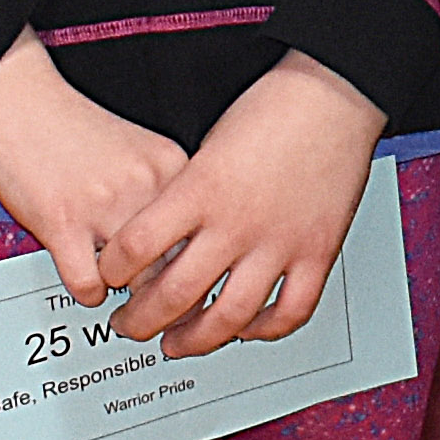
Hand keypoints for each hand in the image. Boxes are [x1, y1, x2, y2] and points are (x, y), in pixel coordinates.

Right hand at [0, 36, 190, 306]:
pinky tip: (86, 280)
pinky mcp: (63, 224)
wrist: (18, 102)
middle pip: (178, 264)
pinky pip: (89, 284)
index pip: (205, 234)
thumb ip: (163, 194)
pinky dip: (89, 292)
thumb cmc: (72, 129)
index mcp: (171, 166)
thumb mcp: (138, 152)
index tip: (193, 283)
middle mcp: (144, 185)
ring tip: (122, 296)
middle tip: (159, 306)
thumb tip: (184, 246)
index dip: (199, 266)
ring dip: (130, 299)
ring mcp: (104, 205)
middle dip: (169, 294)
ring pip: (139, 281)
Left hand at [101, 51, 385, 357]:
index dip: (111, 271)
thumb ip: (182, 196)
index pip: (135, 247)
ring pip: (229, 317)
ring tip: (176, 343)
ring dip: (195, 339)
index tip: (106, 276)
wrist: (332, 96)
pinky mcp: (317, 252)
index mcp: (201, 189)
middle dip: (141, 320)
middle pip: (174, 295)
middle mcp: (238, 222)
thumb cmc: (270, 110)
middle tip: (128, 324)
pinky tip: (247, 330)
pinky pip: (290, 311)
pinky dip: (265, 330)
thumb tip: (155, 238)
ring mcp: (280, 242)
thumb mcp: (206, 148)